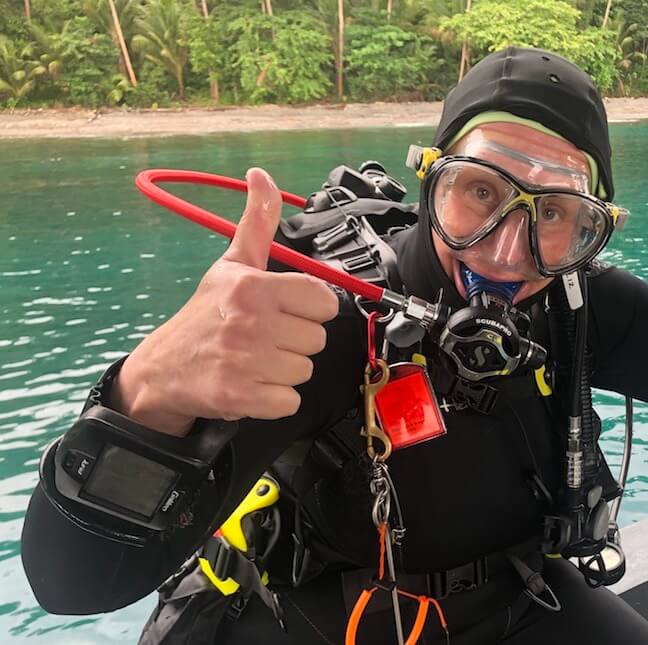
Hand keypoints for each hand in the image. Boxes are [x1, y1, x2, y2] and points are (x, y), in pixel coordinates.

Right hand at [112, 168, 339, 435]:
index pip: (324, 302)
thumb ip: (256, 222)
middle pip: (317, 339)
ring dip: (283, 370)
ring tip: (254, 360)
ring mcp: (245, 361)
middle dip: (295, 341)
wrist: (163, 369)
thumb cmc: (205, 315)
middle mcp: (251, 322)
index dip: (308, 309)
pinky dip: (274, 399)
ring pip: (304, 370)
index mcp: (254, 287)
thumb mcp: (232, 265)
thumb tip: (261, 176)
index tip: (285, 311)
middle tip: (263, 338)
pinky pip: (289, 401)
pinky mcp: (241, 397)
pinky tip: (251, 383)